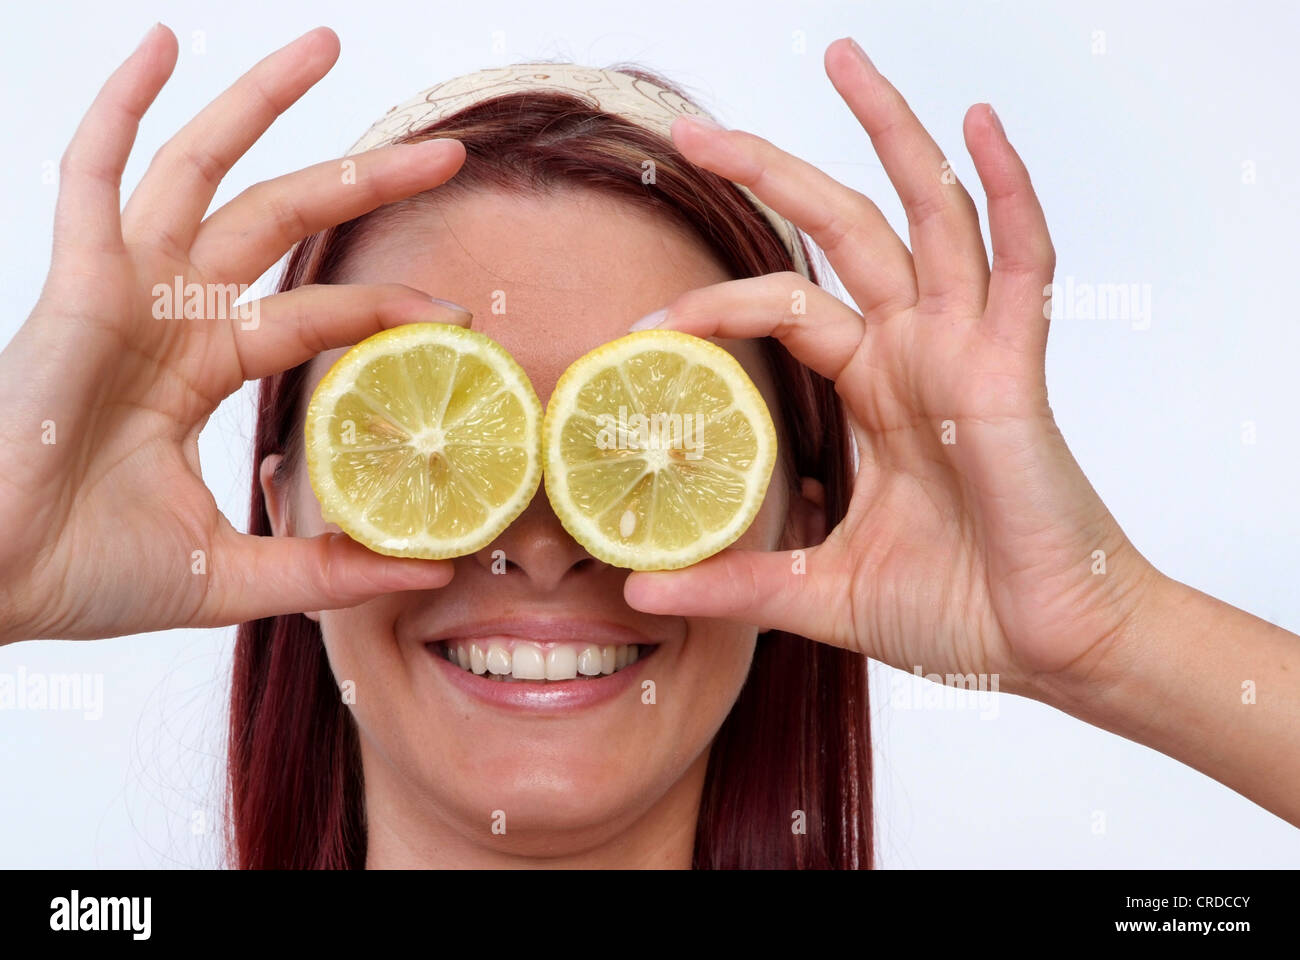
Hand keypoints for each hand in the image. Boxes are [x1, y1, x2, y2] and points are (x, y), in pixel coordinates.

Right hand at [0, 25, 466, 642]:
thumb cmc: (83, 574)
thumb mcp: (230, 572)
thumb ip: (325, 568)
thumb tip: (430, 571)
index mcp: (202, 367)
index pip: (317, 314)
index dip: (384, 304)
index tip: (456, 312)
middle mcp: (169, 314)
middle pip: (283, 218)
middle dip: (364, 178)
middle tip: (449, 147)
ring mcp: (121, 290)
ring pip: (201, 170)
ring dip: (260, 104)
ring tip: (328, 44)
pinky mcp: (73, 284)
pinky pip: (92, 175)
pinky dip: (122, 108)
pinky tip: (163, 47)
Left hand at [624, 38, 1162, 697]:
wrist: (1046, 648)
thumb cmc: (956, 610)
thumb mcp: (820, 591)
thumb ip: (735, 580)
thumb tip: (636, 588)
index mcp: (874, 389)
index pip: (784, 307)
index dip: (714, 306)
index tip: (641, 325)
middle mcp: (917, 352)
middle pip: (841, 230)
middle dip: (771, 170)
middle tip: (694, 128)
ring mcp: (968, 349)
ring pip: (929, 213)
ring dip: (889, 134)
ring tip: (842, 60)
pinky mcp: (1016, 368)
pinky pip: (1021, 263)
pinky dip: (1009, 191)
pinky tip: (980, 126)